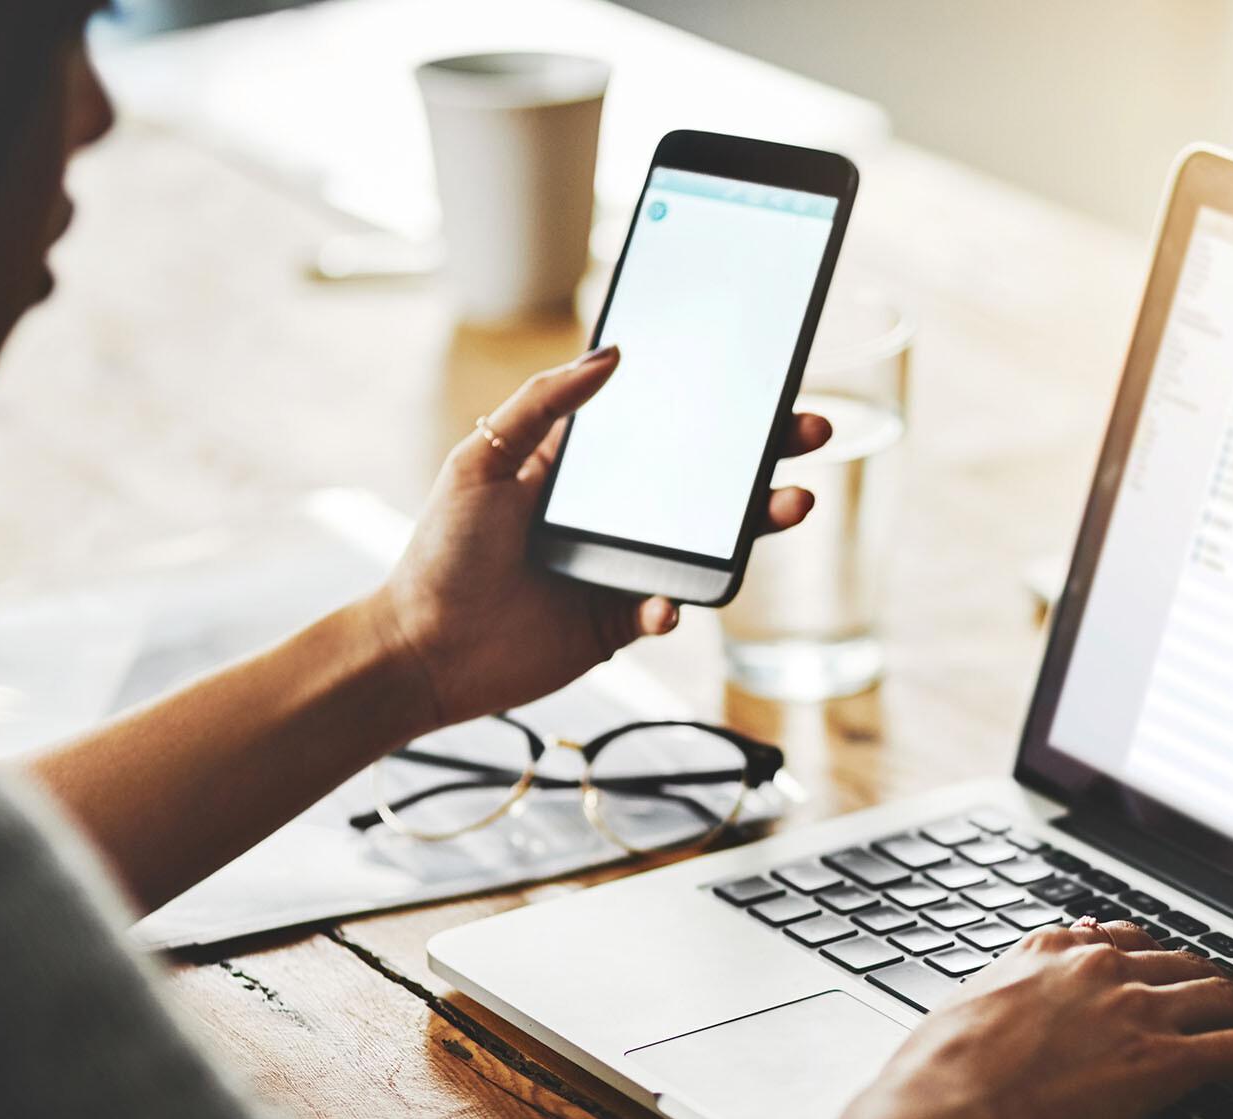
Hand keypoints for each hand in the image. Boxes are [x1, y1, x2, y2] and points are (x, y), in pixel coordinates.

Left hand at [361, 346, 832, 733]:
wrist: (421, 650)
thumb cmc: (442, 551)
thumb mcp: (483, 458)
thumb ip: (544, 404)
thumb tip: (611, 353)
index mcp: (586, 466)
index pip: (666, 426)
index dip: (718, 407)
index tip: (765, 383)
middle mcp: (615, 514)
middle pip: (707, 482)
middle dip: (764, 458)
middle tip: (811, 433)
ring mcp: (623, 568)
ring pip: (706, 544)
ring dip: (754, 527)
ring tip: (790, 506)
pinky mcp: (621, 623)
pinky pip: (668, 608)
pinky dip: (676, 604)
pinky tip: (666, 602)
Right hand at [833, 919, 1232, 1118]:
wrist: (937, 1115)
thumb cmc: (929, 1084)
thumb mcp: (958, 1018)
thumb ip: (996, 1001)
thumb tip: (996, 1011)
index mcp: (1049, 952)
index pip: (1130, 942)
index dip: (1172, 961)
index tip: (1192, 973)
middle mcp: (1102, 968)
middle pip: (1194, 967)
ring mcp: (1137, 1009)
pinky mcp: (1163, 1059)